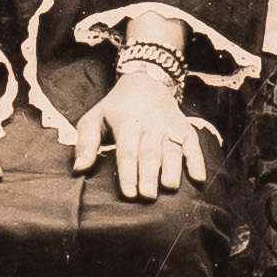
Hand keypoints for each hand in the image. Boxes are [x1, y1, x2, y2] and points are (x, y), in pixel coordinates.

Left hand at [71, 63, 211, 203]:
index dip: (128, 173)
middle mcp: (150, 126)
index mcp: (126, 124)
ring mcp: (169, 127)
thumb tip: (79, 169)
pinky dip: (197, 161)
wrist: (146, 81)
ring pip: (172, 150)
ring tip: (170, 187)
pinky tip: (198, 177)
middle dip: (149, 175)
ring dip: (172, 169)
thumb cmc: (116, 108)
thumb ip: (86, 144)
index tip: (129, 193)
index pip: (127, 151)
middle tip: (148, 196)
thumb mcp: (95, 118)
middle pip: (150, 153)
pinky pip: (193, 145)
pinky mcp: (184, 129)